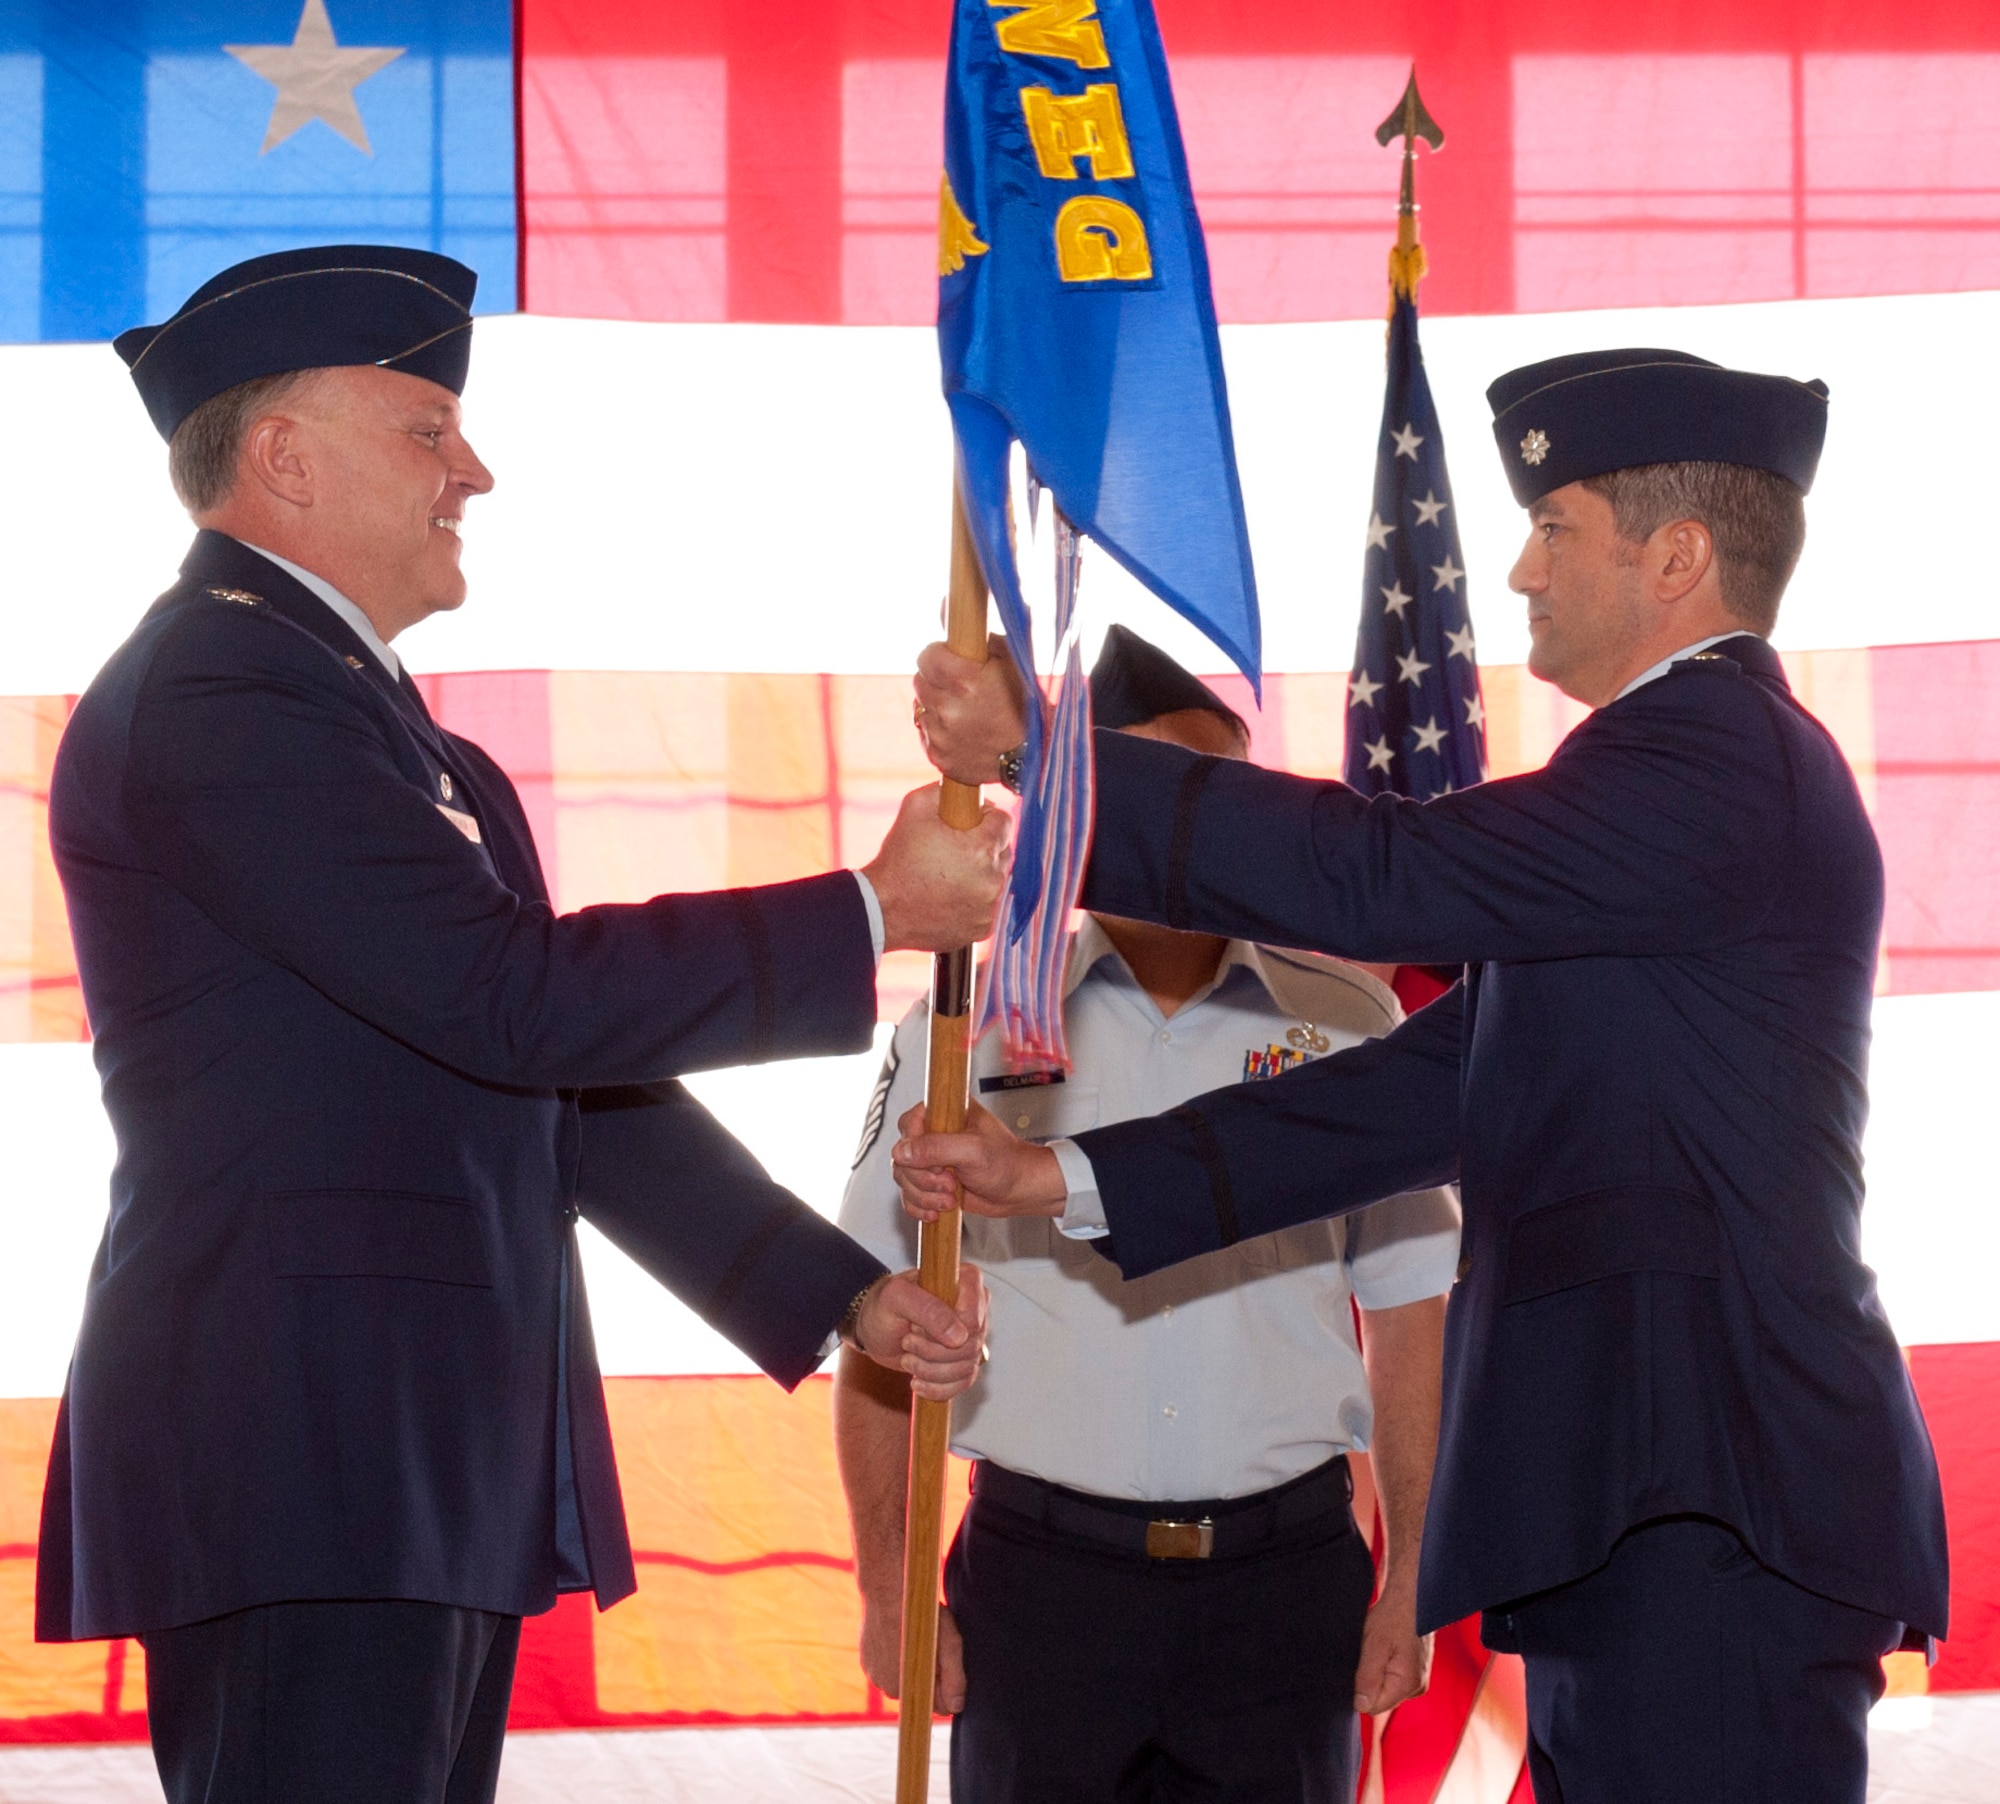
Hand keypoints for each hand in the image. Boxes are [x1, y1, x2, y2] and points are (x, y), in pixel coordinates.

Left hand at [853, 1264, 990, 1401]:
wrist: (874, 1328)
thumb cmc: (882, 1306)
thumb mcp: (896, 1298)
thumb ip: (928, 1309)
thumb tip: (959, 1336)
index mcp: (965, 1281)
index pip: (973, 1320)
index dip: (945, 1333)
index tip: (916, 1329)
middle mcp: (975, 1307)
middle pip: (970, 1346)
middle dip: (932, 1353)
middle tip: (907, 1342)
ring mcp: (972, 1335)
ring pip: (968, 1367)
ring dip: (931, 1371)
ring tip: (907, 1360)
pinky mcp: (964, 1359)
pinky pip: (964, 1383)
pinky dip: (938, 1388)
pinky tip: (917, 1383)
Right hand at [860, 1595, 967, 1714]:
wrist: (887, 1591)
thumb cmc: (922, 1615)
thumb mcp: (949, 1643)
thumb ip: (954, 1679)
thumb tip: (956, 1707)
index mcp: (913, 1689)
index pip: (938, 1705)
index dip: (948, 1685)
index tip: (948, 1660)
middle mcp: (890, 1691)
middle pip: (919, 1693)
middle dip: (929, 1676)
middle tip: (933, 1645)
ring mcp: (875, 1678)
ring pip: (902, 1680)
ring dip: (910, 1668)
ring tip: (914, 1639)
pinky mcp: (866, 1665)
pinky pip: (886, 1669)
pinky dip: (893, 1658)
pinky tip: (899, 1637)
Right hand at [862, 784, 1010, 952]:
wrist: (881, 908)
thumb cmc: (898, 858)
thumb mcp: (914, 807)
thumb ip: (944, 791)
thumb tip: (964, 791)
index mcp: (980, 849)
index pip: (1004, 822)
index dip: (986, 818)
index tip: (970, 823)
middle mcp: (991, 880)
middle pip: (1003, 852)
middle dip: (984, 847)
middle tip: (955, 850)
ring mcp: (988, 908)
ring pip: (996, 880)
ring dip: (981, 874)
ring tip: (950, 875)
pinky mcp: (982, 928)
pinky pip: (987, 906)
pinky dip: (974, 901)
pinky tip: (950, 897)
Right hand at [891, 1100, 1067, 1221]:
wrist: (1020, 1190)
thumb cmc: (1008, 1163)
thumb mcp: (973, 1151)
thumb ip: (936, 1147)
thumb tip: (903, 1151)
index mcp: (945, 1113)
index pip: (908, 1124)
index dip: (916, 1148)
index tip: (938, 1163)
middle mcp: (935, 1134)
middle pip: (902, 1156)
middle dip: (924, 1178)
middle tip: (950, 1183)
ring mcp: (932, 1159)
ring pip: (904, 1179)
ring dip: (924, 1195)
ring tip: (950, 1198)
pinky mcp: (932, 1182)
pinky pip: (909, 1195)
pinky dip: (920, 1206)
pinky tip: (937, 1211)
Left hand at [915, 636, 1028, 786]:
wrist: (1034, 758)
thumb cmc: (1028, 705)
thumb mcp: (1014, 661)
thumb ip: (981, 632)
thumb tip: (946, 603)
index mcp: (965, 681)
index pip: (927, 655)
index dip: (940, 654)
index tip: (954, 659)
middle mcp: (948, 708)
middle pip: (921, 679)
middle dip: (938, 678)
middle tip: (963, 685)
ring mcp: (941, 735)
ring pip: (922, 705)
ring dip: (938, 703)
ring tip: (966, 709)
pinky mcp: (937, 756)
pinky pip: (926, 733)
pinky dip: (939, 729)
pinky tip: (964, 731)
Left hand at [1353, 1580, 1431, 1714]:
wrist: (1411, 1597)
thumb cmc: (1393, 1616)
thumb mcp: (1374, 1645)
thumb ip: (1367, 1678)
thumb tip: (1360, 1706)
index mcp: (1408, 1685)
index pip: (1373, 1707)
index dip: (1359, 1690)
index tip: (1358, 1665)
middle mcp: (1416, 1688)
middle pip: (1379, 1699)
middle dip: (1368, 1679)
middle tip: (1368, 1652)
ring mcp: (1416, 1682)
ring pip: (1384, 1688)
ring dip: (1375, 1672)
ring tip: (1377, 1648)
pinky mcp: (1413, 1673)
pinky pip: (1390, 1679)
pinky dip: (1382, 1667)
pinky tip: (1383, 1649)